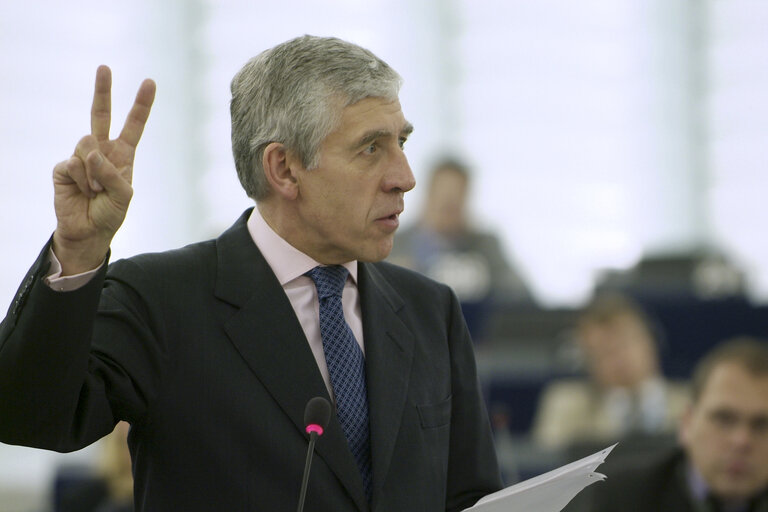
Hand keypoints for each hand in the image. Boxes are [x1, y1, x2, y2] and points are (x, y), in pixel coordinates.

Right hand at [52, 65, 155, 274]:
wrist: (88, 232)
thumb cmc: (110, 214)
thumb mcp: (124, 195)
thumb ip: (113, 173)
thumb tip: (92, 153)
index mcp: (122, 155)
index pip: (133, 125)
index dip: (141, 105)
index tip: (150, 82)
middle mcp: (101, 151)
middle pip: (100, 115)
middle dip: (102, 90)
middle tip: (104, 67)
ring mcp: (81, 157)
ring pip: (87, 144)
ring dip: (95, 171)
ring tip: (97, 190)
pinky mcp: (63, 167)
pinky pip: (75, 163)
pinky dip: (83, 179)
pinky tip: (84, 192)